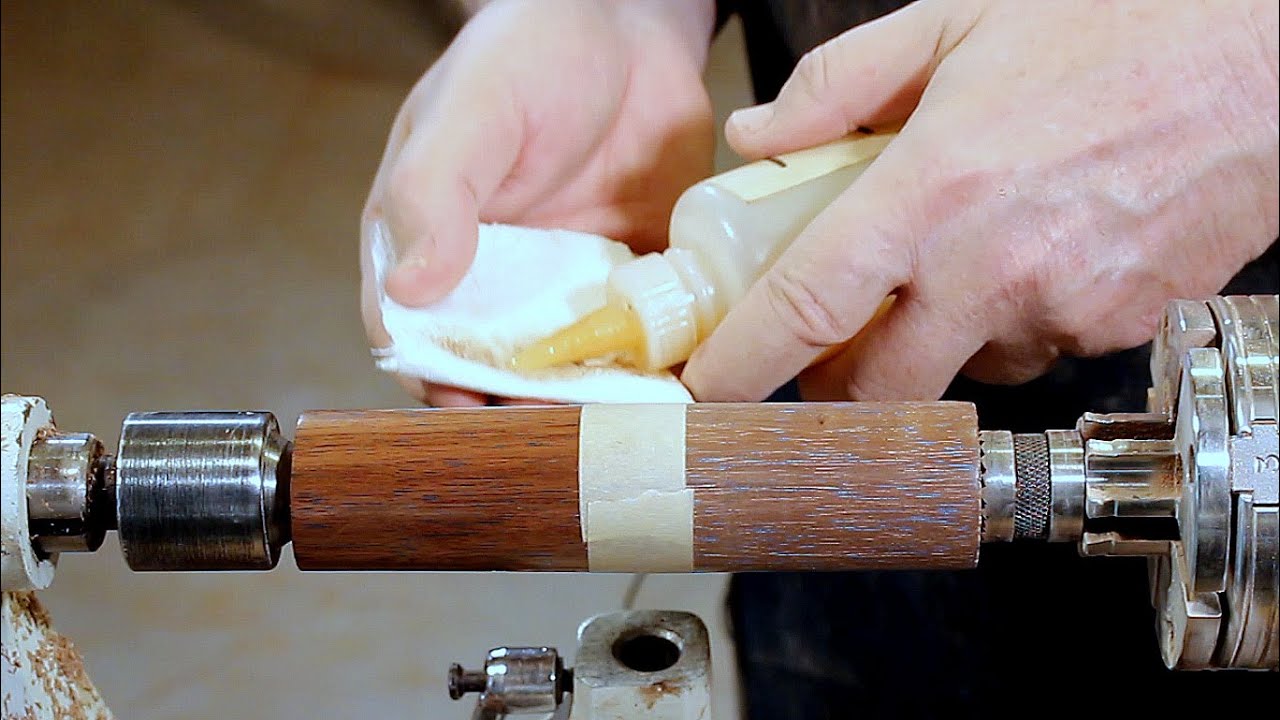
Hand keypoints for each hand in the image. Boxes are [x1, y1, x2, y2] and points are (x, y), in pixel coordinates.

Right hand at [362, 0, 714, 404]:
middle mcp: (496, 280)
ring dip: (592, 403)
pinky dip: (656, 368)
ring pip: (572, 369)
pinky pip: (642, 340)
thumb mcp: (469, 114)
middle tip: (559, 433)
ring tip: (619, 425)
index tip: (473, 411)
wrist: (628, 24)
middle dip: (525, 409)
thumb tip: (407, 290)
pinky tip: (673, 388)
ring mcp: (567, 286)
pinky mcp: (633, 280)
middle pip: (499, 371)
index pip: (418, 336)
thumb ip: (433, 195)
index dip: (440, 381)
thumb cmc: (528, 53)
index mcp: (431, 245)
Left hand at [682, 0, 1278, 401]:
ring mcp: (1062, 307)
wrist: (1259, 54)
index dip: (743, 365)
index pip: (806, 309)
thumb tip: (759, 136)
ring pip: (964, 371)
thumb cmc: (1115, 25)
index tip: (708, 393)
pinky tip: (1038, 252)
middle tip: (828, 352)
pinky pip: (1041, 349)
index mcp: (931, 190)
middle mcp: (991, 266)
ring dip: (940, 340)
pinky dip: (1017, 319)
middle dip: (839, 389)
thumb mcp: (954, 23)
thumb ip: (840, 87)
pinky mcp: (1119, 327)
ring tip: (966, 256)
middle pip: (879, 390)